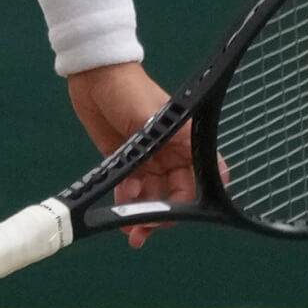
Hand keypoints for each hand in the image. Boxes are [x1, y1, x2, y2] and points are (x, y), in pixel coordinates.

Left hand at [67, 62, 197, 248]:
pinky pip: (129, 189)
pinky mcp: (124, 159)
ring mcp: (146, 158)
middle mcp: (169, 154)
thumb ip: (179, 145)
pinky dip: (126, 202)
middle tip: (145, 231)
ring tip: (129, 230)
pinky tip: (119, 213)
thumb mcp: (158, 118)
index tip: (178, 216)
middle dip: (162, 215)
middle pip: (174, 193)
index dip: (192, 200)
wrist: (94, 76)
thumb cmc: (132, 91)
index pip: (201, 177)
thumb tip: (212, 170)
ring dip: (141, 214)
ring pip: (150, 195)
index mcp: (184, 142)